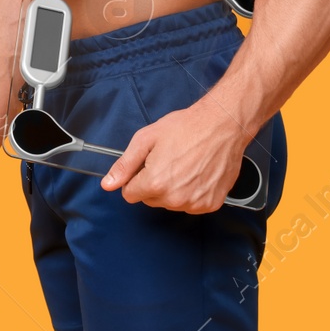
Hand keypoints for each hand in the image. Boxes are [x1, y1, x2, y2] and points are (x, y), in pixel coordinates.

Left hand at [100, 100, 249, 212]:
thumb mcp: (146, 139)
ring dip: (172, 189)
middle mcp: (174, 198)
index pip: (130, 194)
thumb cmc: (186, 128)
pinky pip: (191, 205)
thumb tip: (108, 184)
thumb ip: (124, 165)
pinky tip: (197, 173)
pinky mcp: (210, 204)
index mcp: (155, 183)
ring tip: (184, 165)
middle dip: (153, 183)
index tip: (146, 165)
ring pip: (170, 203)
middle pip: (150, 200)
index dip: (135, 178)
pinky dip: (192, 192)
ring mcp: (194, 203)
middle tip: (167, 161)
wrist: (222, 125)